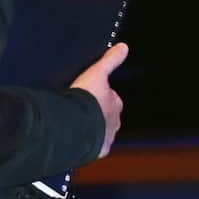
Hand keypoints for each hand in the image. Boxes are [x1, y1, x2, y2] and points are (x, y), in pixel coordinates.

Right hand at [70, 42, 126, 158]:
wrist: (73, 125)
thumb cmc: (86, 98)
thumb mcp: (97, 72)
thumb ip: (111, 60)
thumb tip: (124, 47)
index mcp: (116, 104)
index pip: (111, 99)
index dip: (100, 97)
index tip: (90, 96)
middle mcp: (114, 122)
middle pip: (106, 117)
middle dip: (97, 115)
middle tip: (80, 111)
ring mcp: (106, 138)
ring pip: (100, 133)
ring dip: (91, 129)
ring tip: (75, 125)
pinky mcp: (96, 152)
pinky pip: (91, 147)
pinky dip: (85, 144)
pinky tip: (74, 140)